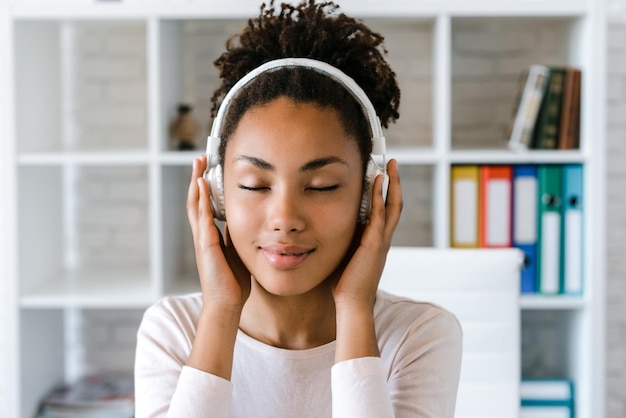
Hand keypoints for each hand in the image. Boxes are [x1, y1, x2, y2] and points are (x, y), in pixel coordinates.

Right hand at [187, 156, 250, 310]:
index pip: (205, 206)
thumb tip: (241, 223)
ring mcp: (202, 240)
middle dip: (197, 179)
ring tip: (198, 164)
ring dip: (196, 183)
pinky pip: (202, 218)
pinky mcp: (206, 245)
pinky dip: (200, 200)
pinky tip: (201, 185)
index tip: (208, 170)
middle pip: (195, 201)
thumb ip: (235, 238)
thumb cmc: (233, 283)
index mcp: (210, 237)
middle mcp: (203, 236)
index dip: (205, 188)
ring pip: (195, 205)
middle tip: (200, 159)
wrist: (227, 304)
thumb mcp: (237, 253)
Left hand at [332, 159, 402, 309]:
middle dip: (394, 183)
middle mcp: (383, 239)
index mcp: (377, 241)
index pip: (387, 211)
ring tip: (391, 166)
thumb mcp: (347, 254)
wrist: (351, 303)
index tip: (382, 175)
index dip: (387, 192)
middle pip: (396, 204)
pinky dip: (381, 197)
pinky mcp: (374, 244)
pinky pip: (380, 216)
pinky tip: (378, 182)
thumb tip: (333, 226)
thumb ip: (346, 240)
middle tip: (393, 163)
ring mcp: (381, 241)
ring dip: (392, 184)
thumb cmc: (346, 283)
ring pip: (393, 206)